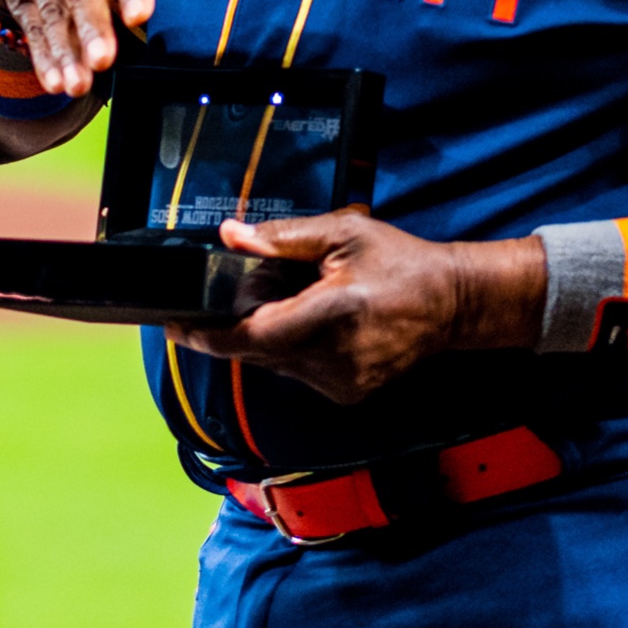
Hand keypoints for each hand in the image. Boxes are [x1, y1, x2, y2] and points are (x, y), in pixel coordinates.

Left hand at [195, 212, 542, 403]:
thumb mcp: (341, 233)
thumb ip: (282, 238)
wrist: (452, 304)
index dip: (209, 336)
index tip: (175, 326)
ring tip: (297, 300)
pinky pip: (298, 371)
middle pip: (258, 348)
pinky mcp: (347, 394)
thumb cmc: (399, 263)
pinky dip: (292, 349)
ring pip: (276, 362)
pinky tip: (314, 322)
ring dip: (268, 334)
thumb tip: (231, 236)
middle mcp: (335, 357)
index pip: (253, 335)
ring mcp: (342, 382)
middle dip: (240, 323)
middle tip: (245, 294)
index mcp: (333, 314)